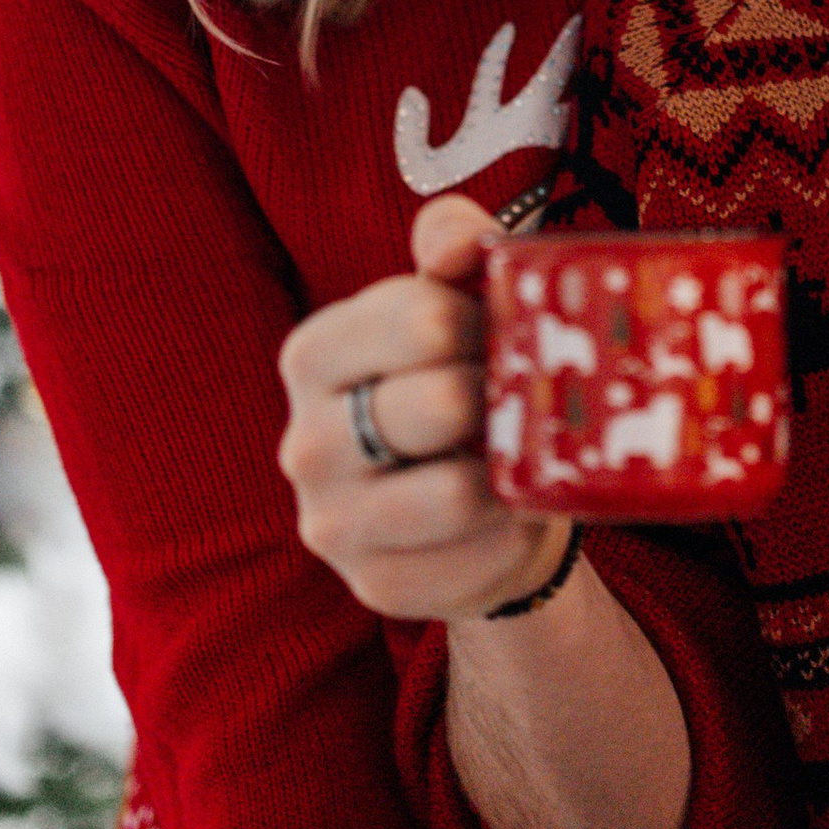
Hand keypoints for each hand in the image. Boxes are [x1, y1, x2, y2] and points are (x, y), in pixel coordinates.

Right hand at [277, 194, 568, 619]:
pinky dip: (512, 536)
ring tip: (521, 455)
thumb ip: (453, 246)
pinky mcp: (375, 587)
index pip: (422, 319)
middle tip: (524, 397)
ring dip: (511, 472)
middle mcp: (304, 441)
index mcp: (314, 354)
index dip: (489, 321)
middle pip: (440, 403)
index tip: (503, 332)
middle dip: (504, 396)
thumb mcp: (453, 299)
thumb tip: (459, 241)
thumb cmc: (459, 378)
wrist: (467, 501)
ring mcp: (331, 522)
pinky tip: (511, 514)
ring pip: (456, 494)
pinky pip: (473, 561)